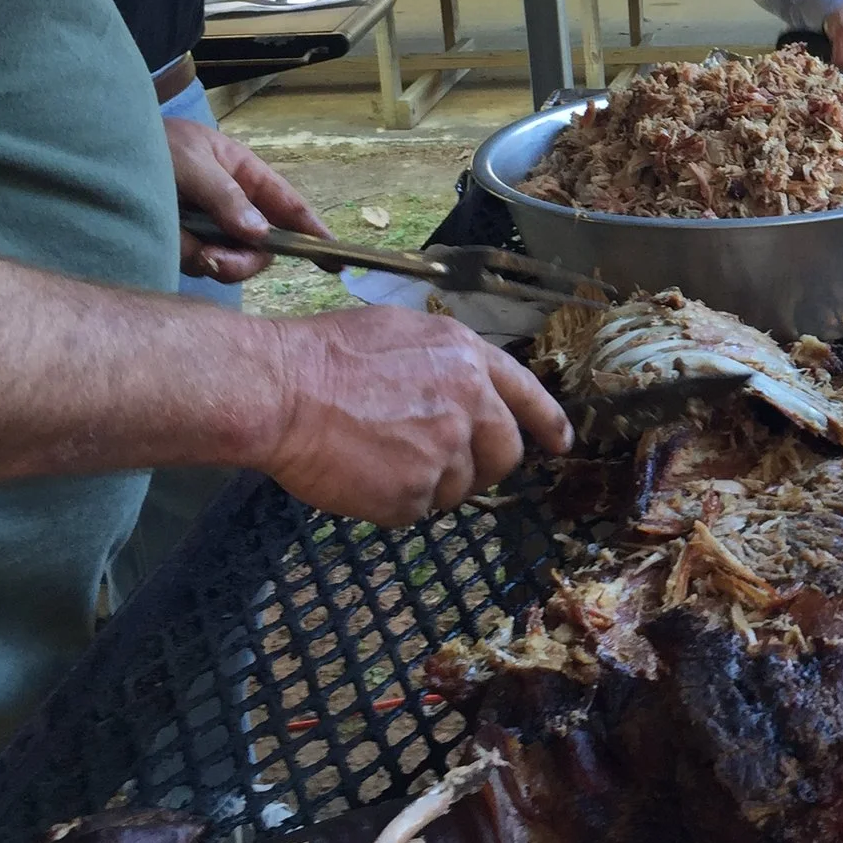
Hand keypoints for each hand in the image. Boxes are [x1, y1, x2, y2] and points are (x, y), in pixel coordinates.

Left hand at [165, 117, 328, 281]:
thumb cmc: (151, 142)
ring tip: (187, 246)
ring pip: (230, 259)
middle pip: (261, 245)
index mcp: (245, 174)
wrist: (96, 149)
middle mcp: (233, 204)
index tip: (334, 260)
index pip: (288, 206)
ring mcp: (208, 225)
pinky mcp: (182, 242)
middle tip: (218, 260)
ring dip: (213, 260)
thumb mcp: (190, 161)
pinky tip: (170, 239)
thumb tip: (260, 232)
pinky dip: (187, 257)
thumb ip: (225, 196)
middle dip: (245, 258)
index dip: (313, 232)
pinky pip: (198, 262)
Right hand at [261, 305, 570, 524]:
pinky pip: (417, 509)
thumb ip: (443, 364)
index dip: (546, 422)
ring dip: (428, 482)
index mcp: (467, 358)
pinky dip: (393, 502)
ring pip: (457, 486)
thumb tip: (458, 390)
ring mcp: (446, 451)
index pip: (526, 393)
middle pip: (504, 453)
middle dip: (483, 465)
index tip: (559, 443)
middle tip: (444, 467)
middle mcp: (470, 403)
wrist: (282, 389)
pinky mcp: (416, 493)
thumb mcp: (399, 334)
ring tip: (379, 457)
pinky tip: (361, 475)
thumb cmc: (324, 356)